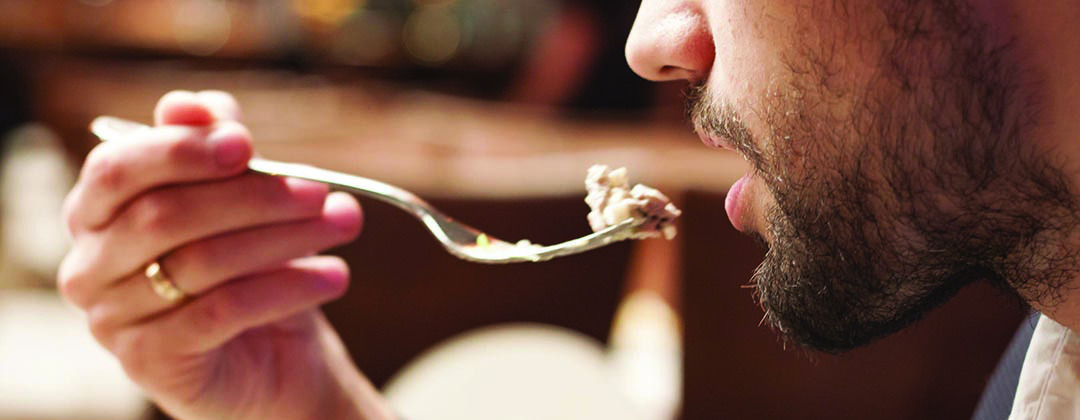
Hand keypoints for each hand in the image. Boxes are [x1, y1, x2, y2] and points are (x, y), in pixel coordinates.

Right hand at [58, 91, 393, 418]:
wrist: (268, 358)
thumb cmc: (246, 266)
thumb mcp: (237, 198)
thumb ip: (213, 148)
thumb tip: (195, 105)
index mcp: (96, 213)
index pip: (117, 169)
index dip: (179, 150)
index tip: (246, 144)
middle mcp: (88, 266)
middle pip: (164, 216)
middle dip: (251, 197)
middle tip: (319, 191)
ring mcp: (112, 319)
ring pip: (200, 263)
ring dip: (284, 238)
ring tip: (344, 223)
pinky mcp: (151, 361)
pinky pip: (223, 312)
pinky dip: (286, 288)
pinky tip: (334, 275)